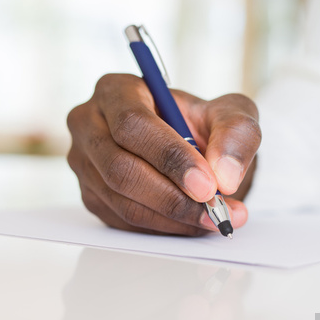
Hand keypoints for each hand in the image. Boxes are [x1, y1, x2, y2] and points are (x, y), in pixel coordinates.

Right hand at [67, 73, 260, 235]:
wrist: (190, 149)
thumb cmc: (202, 123)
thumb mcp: (231, 114)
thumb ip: (235, 134)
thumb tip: (224, 174)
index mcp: (116, 90)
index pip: (132, 124)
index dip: (169, 157)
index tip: (208, 184)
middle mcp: (89, 124)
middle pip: (120, 169)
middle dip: (173, 197)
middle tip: (215, 209)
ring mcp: (84, 163)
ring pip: (122, 202)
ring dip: (173, 218)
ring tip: (216, 219)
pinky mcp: (91, 196)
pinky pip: (123, 222)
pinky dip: (163, 228)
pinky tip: (192, 222)